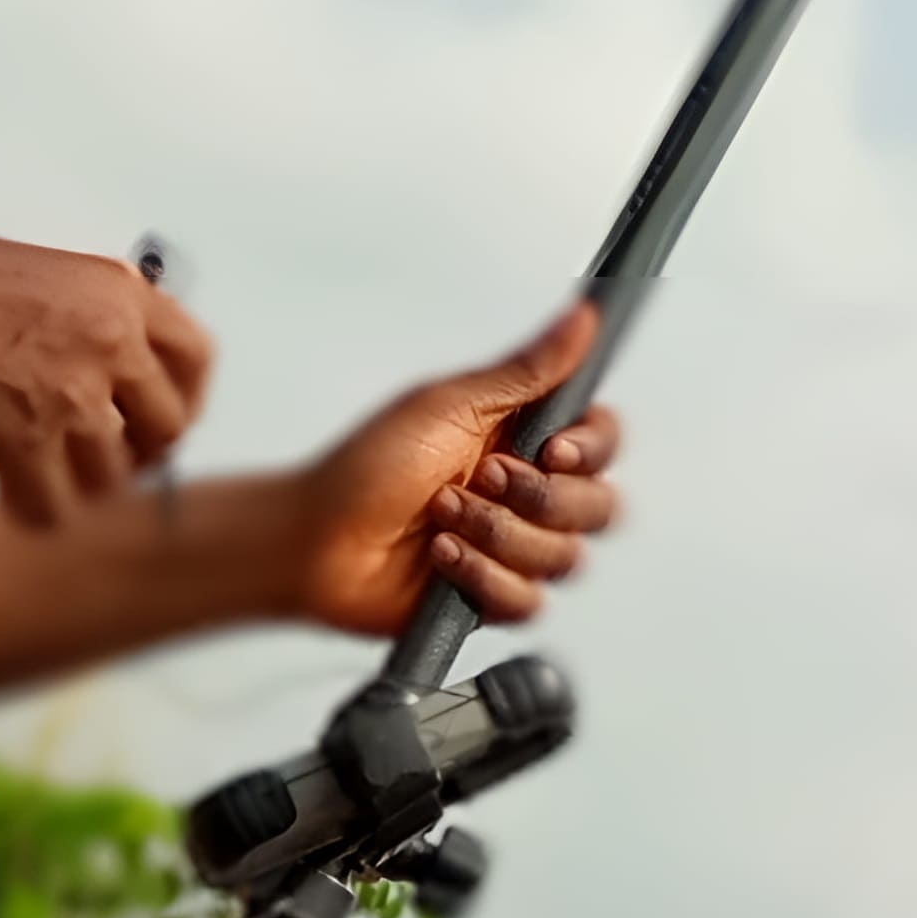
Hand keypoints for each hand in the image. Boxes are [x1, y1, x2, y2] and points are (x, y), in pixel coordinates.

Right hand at [0, 226, 219, 526]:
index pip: (196, 360)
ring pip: (109, 480)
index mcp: (118, 294)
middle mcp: (109, 342)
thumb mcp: (42, 276)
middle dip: (133, 457)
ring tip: (31, 471)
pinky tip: (3, 493)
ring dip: (73, 485)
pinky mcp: (20, 442)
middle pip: (167, 432)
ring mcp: (68, 395)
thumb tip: (120, 374)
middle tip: (92, 463)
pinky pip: (53, 509)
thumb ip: (92, 320)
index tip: (156, 423)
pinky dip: (29, 509)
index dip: (182, 402)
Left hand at [273, 297, 624, 633]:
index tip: (551, 448)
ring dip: (498, 534)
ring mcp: (513, 548)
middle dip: (538, 498)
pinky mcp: (493, 596)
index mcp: (523, 438)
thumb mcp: (451, 405)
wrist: (314, 539)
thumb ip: (529, 368)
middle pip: (599, 506)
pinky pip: (528, 602)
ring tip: (442, 516)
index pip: (602, 442)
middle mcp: (526, 494)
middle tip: (480, 478)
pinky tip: (441, 557)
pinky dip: (482, 576)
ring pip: (565, 557)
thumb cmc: (367, 467)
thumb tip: (585, 315)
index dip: (590, 450)